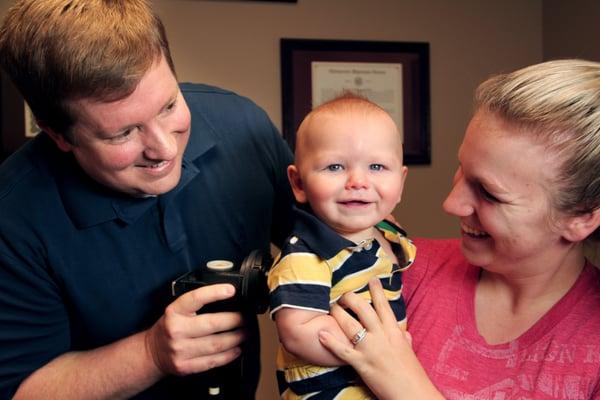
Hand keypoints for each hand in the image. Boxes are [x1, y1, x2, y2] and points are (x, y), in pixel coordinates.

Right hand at [144, 283, 244, 375]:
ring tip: (245, 332)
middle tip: (246, 318)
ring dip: (236, 338)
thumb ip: (196, 305)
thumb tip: (227, 297)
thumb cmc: (170, 327)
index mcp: (174, 312)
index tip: (231, 290)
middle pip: (213, 324)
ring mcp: (180, 350)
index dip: (214, 293)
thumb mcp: (176, 311)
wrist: (152, 352)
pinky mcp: (185, 367)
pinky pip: (213, 361)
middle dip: (235, 320)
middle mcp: (176, 330)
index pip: (195, 298)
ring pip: (216, 344)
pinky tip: (237, 349)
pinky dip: (229, 355)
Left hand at [318, 279, 442, 399]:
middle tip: (343, 295)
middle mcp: (381, 336)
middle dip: (350, 299)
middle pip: (363, 309)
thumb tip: (404, 333)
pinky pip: (342, 350)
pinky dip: (330, 342)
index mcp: (394, 332)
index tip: (371, 279)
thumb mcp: (409, 352)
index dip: (377, 291)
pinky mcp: (361, 364)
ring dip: (338, 314)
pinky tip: (321, 333)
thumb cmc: (413, 375)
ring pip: (350, 325)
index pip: (384, 306)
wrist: (413, 394)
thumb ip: (404, 339)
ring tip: (331, 308)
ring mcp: (370, 349)